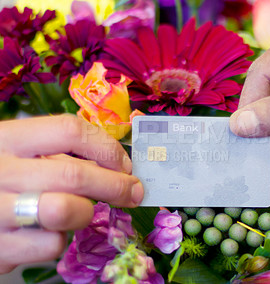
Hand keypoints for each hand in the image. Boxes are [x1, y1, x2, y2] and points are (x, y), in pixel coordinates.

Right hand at [0, 115, 142, 272]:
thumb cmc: (3, 180)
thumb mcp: (23, 157)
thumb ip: (61, 156)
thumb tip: (117, 167)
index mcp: (7, 138)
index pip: (69, 130)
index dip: (106, 147)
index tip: (125, 165)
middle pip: (74, 173)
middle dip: (116, 185)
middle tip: (134, 193)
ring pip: (65, 210)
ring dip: (86, 213)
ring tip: (82, 212)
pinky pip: (51, 244)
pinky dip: (61, 240)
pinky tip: (48, 233)